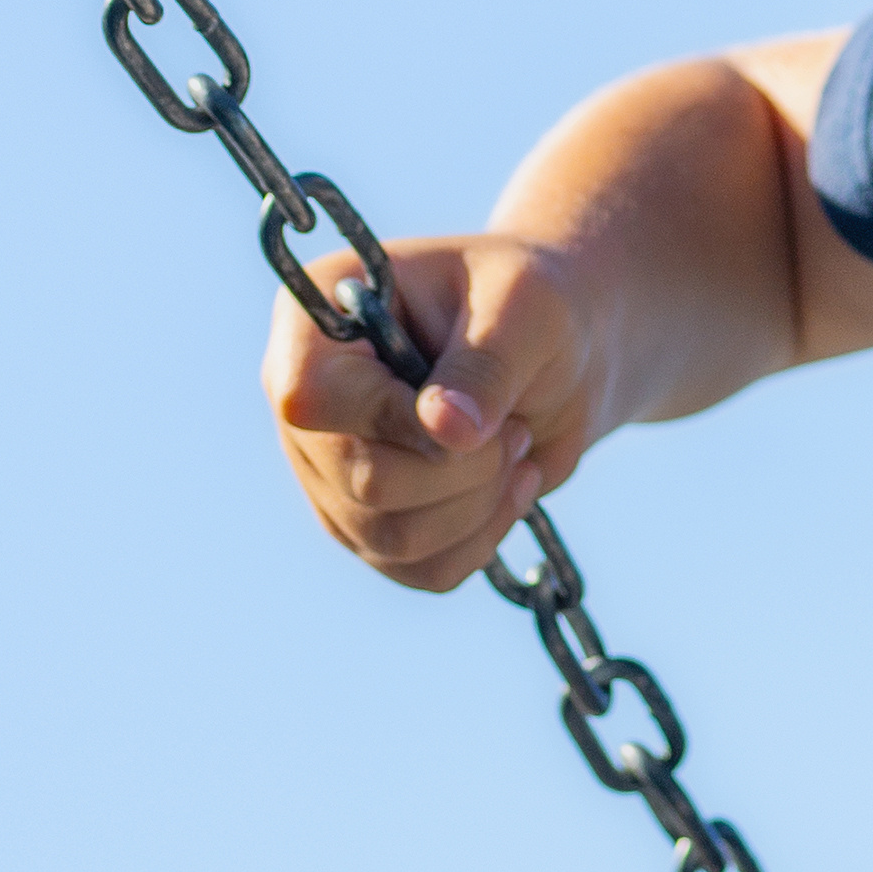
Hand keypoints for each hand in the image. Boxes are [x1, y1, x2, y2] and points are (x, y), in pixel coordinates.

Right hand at [264, 230, 621, 591]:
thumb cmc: (537, 302)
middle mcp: (308, 401)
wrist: (565, 352)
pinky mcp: (368, 525)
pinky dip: (480, 539)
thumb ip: (485, 366)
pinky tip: (508, 488)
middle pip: (362, 482)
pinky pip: (417, 569)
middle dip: (461, 470)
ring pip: (390, 537)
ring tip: (514, 448)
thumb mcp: (526, 307)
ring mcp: (329, 471)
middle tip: (512, 428)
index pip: (309, 399)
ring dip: (478, 505)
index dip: (391, 422)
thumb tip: (447, 432)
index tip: (468, 416)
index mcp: (318, 322)